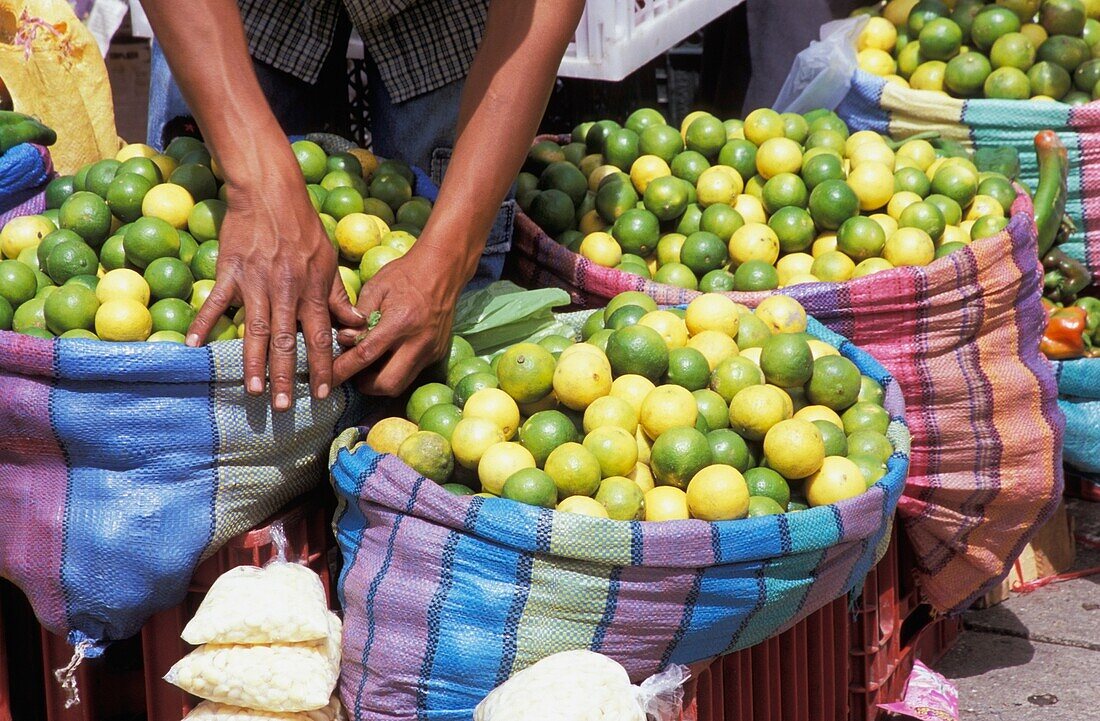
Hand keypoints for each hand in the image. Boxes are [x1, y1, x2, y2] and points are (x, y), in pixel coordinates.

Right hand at [186, 175, 362, 410]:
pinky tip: (195, 347)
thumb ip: (337, 297)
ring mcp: (256, 283)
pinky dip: (204, 324)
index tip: (325, 392)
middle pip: (287, 341)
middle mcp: (285, 291)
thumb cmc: (303, 228)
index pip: (320, 336)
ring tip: (254, 390)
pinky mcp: (230, 272)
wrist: (270, 193)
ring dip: (254, 362)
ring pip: (255, 330)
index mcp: (311, 290)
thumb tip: (354, 326)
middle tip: (285, 406)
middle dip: (287, 376)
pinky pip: (215, 303)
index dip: (323, 366)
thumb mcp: (328, 261)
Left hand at [332, 247, 466, 395]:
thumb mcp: (375, 288)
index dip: (343, 369)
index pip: (366, 355)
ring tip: (368, 366)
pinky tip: (387, 357)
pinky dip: (395, 371)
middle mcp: (419, 342)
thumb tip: (345, 342)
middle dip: (365, 384)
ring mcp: (431, 351)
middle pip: (387, 383)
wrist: (442, 270)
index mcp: (400, 322)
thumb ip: (357, 317)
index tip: (328, 376)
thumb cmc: (405, 275)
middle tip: (352, 373)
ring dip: (380, 382)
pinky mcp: (438, 354)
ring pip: (401, 384)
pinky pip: (412, 373)